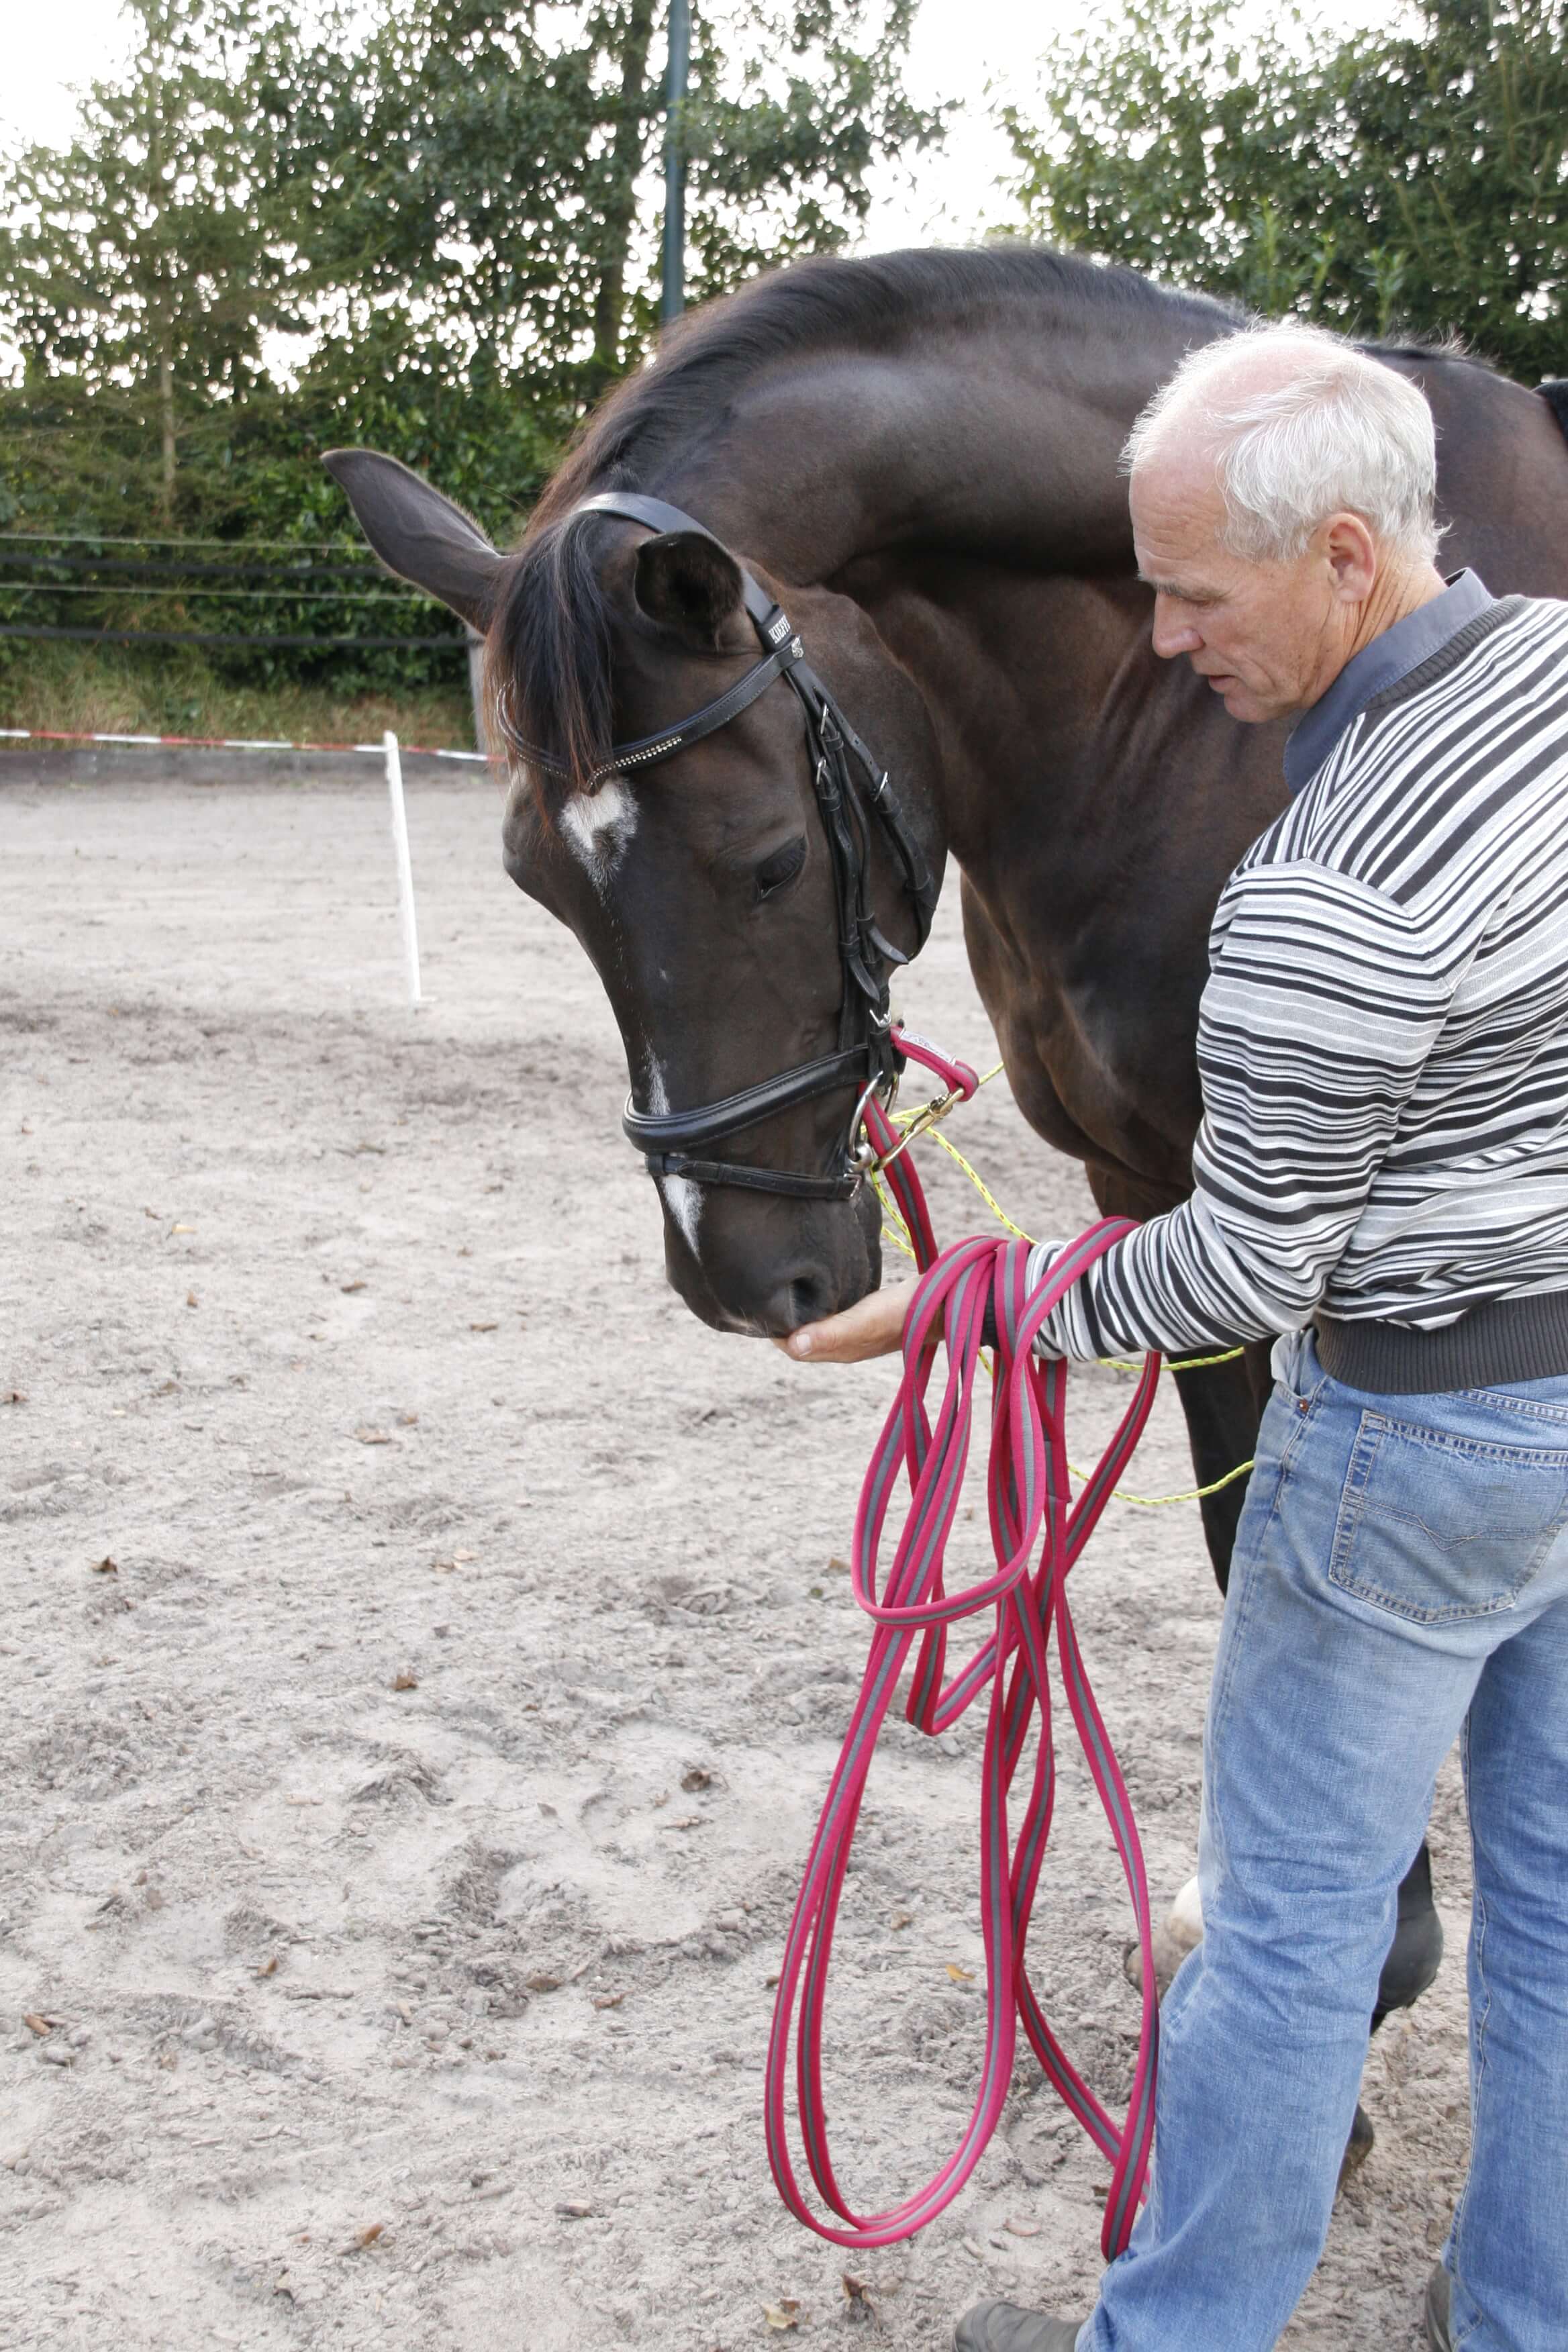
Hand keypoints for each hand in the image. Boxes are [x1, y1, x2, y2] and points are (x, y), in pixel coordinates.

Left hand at [773, 1281, 912, 1363]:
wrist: (940, 1303)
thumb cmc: (901, 1313)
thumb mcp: (862, 1322)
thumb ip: (830, 1334)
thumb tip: (792, 1345)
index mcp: (839, 1350)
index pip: (794, 1347)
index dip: (775, 1331)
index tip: (761, 1307)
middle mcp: (844, 1344)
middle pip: (802, 1337)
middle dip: (783, 1321)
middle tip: (766, 1292)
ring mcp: (856, 1330)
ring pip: (817, 1325)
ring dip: (801, 1312)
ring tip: (784, 1288)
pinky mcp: (865, 1314)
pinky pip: (834, 1313)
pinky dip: (819, 1303)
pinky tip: (816, 1286)